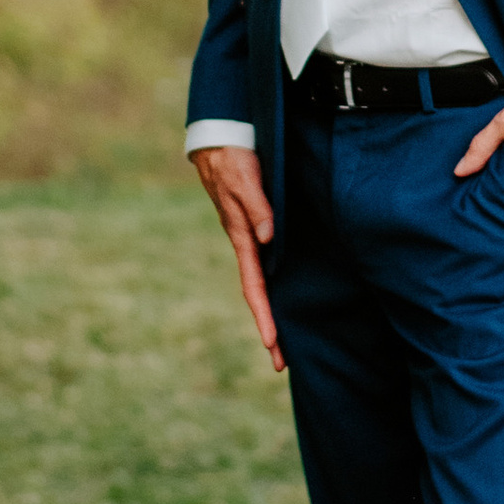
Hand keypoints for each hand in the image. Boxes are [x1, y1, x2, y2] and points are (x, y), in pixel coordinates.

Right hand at [192, 145, 283, 371]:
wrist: (219, 140)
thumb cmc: (232, 158)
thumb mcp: (245, 179)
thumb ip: (257, 207)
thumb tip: (268, 238)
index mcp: (241, 236)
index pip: (253, 285)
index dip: (263, 315)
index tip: (271, 344)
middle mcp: (245, 242)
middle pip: (257, 293)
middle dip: (268, 327)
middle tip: (281, 362)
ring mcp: (249, 236)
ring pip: (261, 281)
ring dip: (271, 311)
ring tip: (282, 342)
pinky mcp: (254, 226)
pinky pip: (265, 263)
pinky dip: (272, 285)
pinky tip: (283, 295)